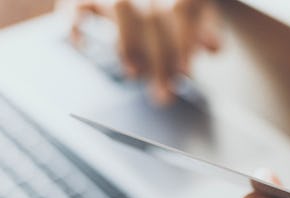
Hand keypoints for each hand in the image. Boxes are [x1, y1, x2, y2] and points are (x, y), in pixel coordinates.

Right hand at [71, 0, 220, 103]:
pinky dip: (75, 25)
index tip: (186, 72)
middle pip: (153, 16)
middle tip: (163, 95)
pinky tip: (81, 44)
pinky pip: (75, 6)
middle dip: (160, 59)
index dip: (185, 40)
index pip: (183, 6)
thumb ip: (201, 23)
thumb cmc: (160, 1)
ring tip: (133, 74)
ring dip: (127, 44)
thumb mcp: (185, 3)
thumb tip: (214, 48)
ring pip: (122, 7)